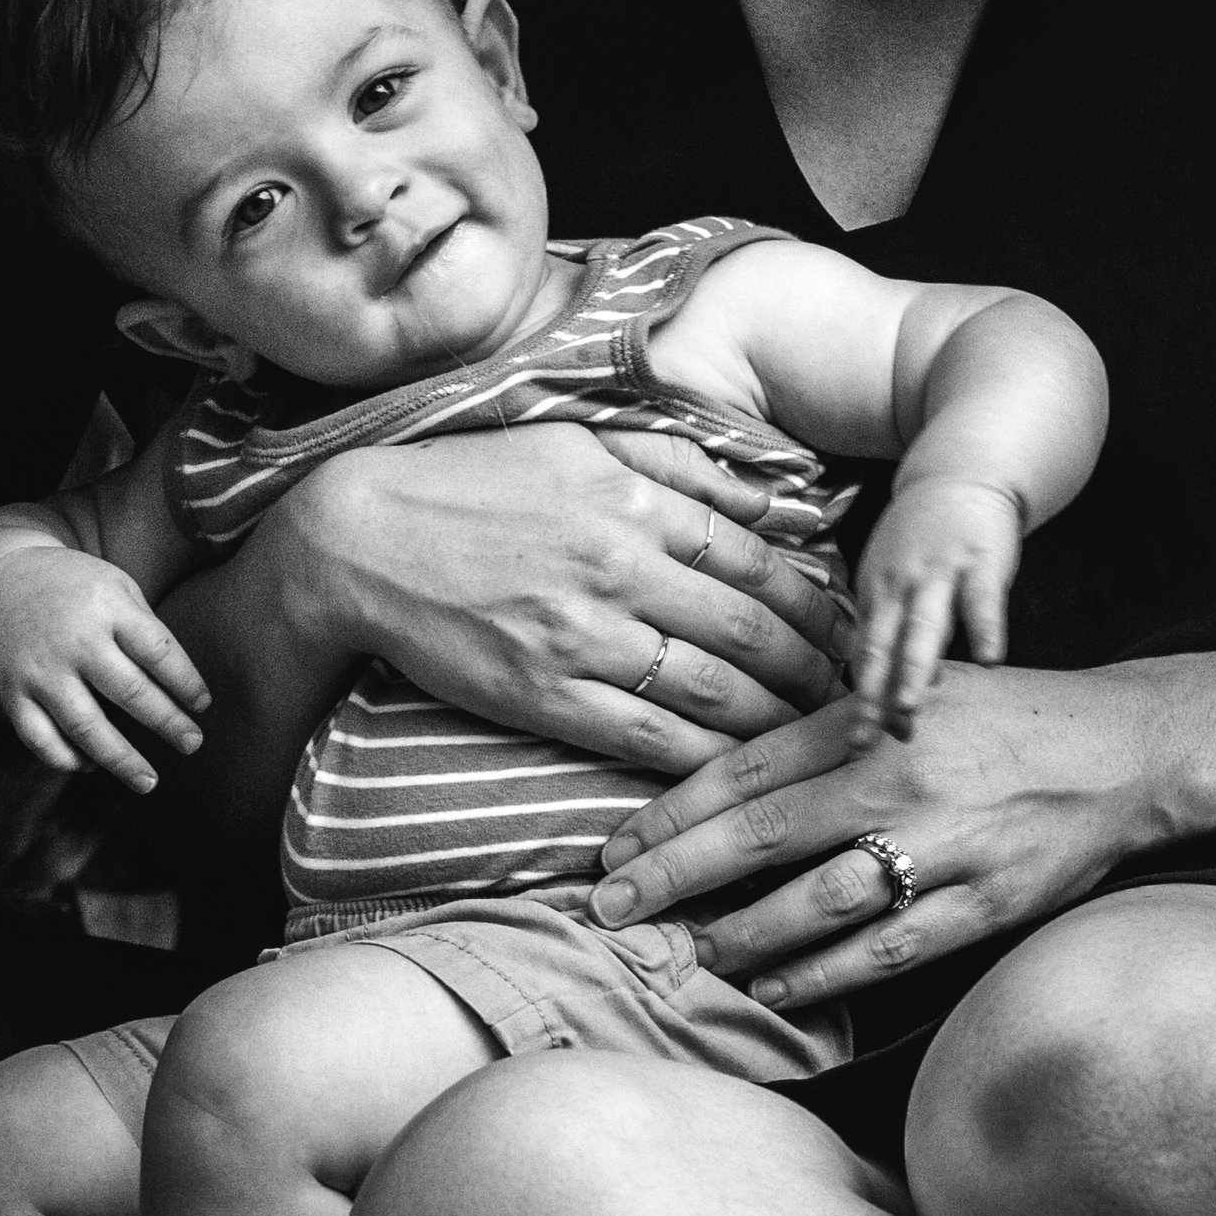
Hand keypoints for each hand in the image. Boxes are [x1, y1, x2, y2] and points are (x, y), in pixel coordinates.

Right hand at [0, 544, 209, 793]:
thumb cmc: (73, 589)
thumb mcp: (115, 585)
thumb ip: (144, 628)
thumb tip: (180, 687)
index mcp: (106, 605)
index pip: (158, 651)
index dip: (185, 683)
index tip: (202, 705)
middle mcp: (73, 640)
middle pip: (129, 692)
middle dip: (167, 723)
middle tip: (192, 743)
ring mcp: (40, 670)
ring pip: (85, 727)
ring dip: (122, 760)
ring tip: (149, 781)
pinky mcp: (12, 694)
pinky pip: (41, 739)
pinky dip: (67, 760)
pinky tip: (91, 766)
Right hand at [291, 425, 845, 776]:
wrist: (360, 542)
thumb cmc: (469, 483)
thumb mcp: (577, 443)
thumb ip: (679, 465)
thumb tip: (774, 493)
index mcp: (631, 501)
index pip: (758, 558)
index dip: (819, 603)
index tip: (852, 629)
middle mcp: (618, 567)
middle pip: (752, 631)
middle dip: (817, 670)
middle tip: (855, 694)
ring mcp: (580, 636)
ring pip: (712, 690)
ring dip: (775, 721)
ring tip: (813, 738)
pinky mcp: (542, 693)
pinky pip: (644, 737)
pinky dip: (701, 758)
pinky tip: (735, 772)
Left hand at [592, 661, 1177, 1008]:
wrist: (1127, 749)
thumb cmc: (998, 718)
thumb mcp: (905, 689)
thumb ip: (820, 717)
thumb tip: (717, 743)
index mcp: (865, 723)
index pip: (741, 773)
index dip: (666, 816)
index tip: (612, 851)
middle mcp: (895, 781)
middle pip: (759, 837)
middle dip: (672, 878)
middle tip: (610, 911)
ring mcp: (943, 847)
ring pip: (817, 901)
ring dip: (741, 935)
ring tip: (687, 954)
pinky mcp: (986, 904)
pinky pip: (888, 950)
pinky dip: (824, 974)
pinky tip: (773, 989)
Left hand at [849, 478, 1022, 747]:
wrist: (959, 476)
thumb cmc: (923, 540)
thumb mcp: (897, 582)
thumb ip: (897, 634)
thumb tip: (910, 691)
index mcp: (875, 596)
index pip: (864, 656)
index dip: (861, 699)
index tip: (856, 743)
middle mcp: (899, 588)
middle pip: (882, 648)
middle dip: (872, 695)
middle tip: (864, 741)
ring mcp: (938, 574)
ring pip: (922, 628)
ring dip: (914, 668)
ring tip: (910, 707)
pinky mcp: (982, 561)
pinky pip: (983, 600)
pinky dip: (986, 630)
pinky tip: (990, 662)